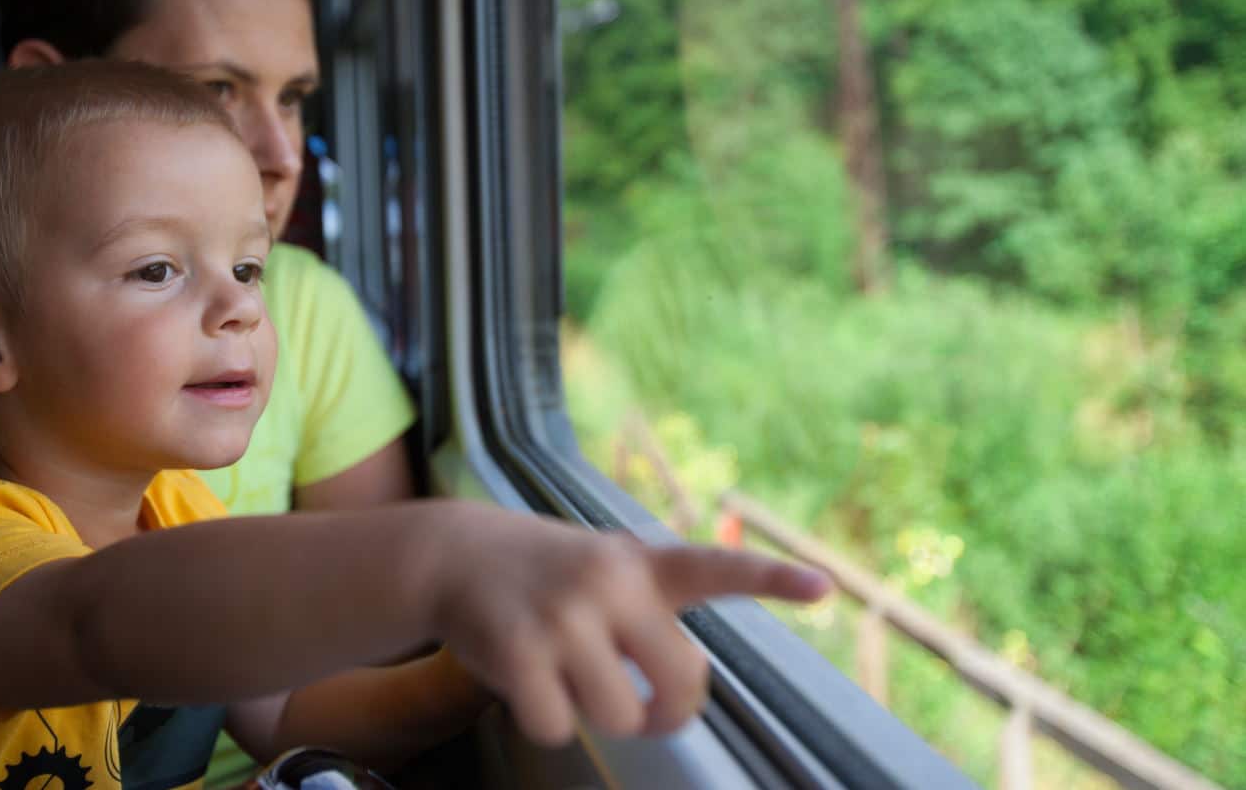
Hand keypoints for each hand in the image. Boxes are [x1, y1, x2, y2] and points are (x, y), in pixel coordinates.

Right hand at [425, 505, 829, 746]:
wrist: (454, 554)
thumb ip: (649, 613)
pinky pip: (557, 727)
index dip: (772, 581)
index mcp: (640, 564)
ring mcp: (564, 615)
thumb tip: (674, 702)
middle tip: (644, 708)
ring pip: (619, 716)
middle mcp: (609, 583)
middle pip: (681, 685)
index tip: (824, 588)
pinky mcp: (520, 650)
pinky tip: (524, 682)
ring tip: (562, 672)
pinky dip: (544, 720)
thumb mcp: (605, 567)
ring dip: (593, 713)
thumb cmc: (546, 576)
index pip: (716, 568)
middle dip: (665, 712)